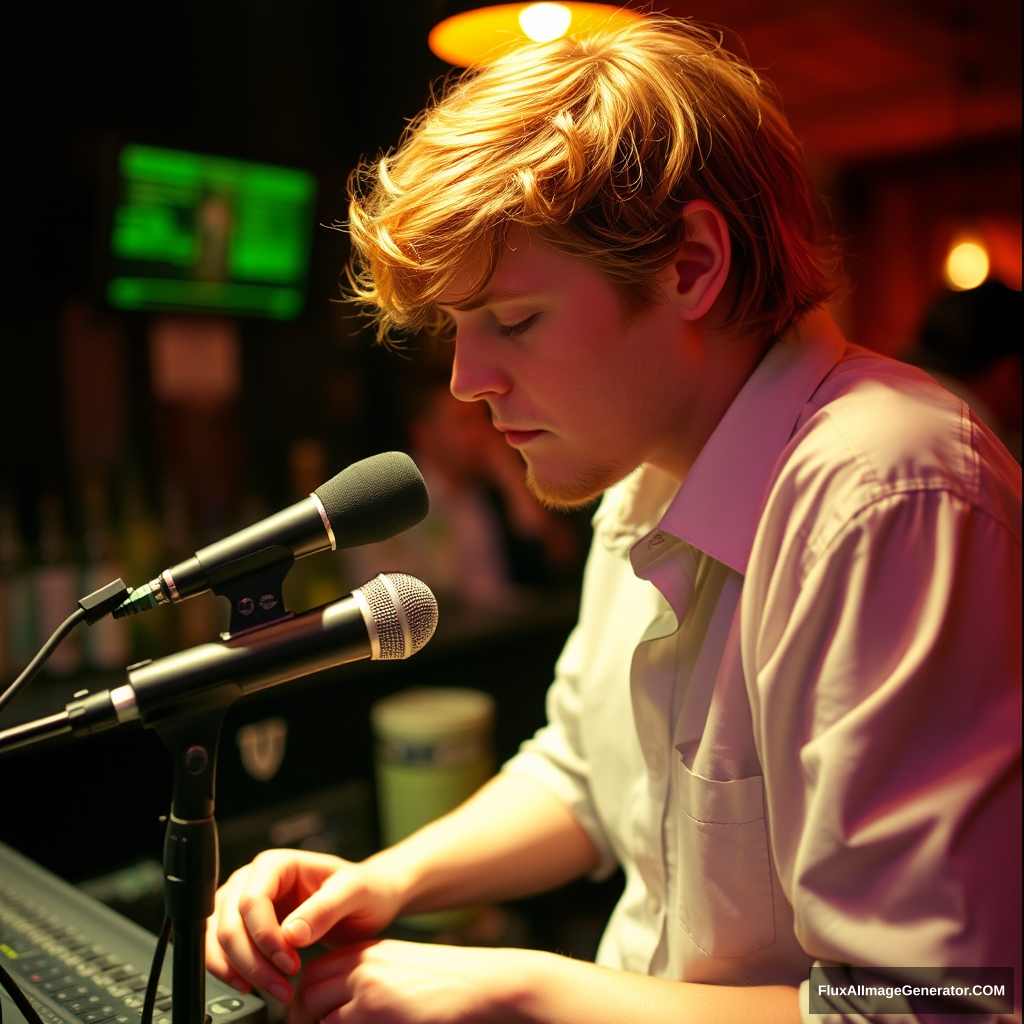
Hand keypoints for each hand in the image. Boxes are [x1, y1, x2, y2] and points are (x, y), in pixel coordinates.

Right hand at [205, 850, 403, 1001]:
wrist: (366, 900)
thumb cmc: (363, 889)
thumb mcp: (354, 893)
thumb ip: (324, 908)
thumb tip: (291, 933)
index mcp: (277, 864)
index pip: (252, 901)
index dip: (264, 937)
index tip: (289, 963)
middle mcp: (252, 879)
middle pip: (229, 923)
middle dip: (251, 961)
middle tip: (281, 985)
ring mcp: (243, 902)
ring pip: (218, 939)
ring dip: (237, 970)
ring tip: (273, 989)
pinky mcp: (243, 925)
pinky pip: (221, 949)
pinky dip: (230, 971)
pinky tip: (252, 985)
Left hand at [287, 939, 527, 1023]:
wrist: (488, 985)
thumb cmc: (452, 986)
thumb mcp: (404, 973)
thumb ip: (369, 984)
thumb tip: (336, 1014)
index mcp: (368, 952)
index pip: (313, 974)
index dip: (303, 1002)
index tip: (307, 1021)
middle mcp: (362, 964)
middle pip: (306, 994)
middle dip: (301, 1020)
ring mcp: (366, 987)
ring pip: (316, 1018)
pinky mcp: (375, 1011)